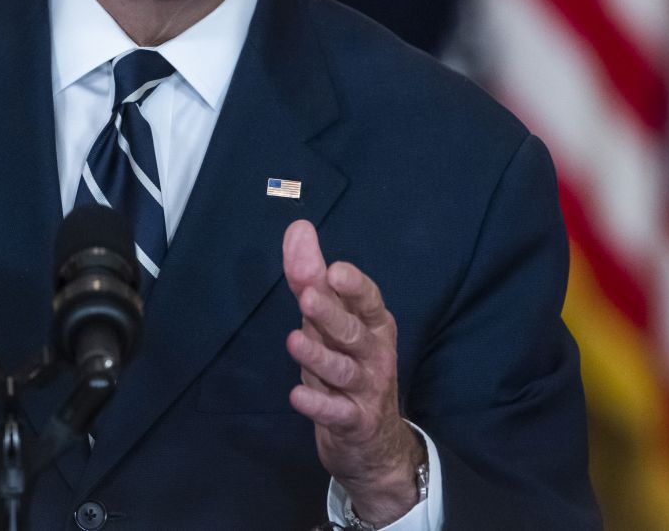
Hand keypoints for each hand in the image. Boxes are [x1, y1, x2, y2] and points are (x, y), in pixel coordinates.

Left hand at [283, 220, 423, 525]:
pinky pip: (336, 413)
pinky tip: (297, 395)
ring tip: (294, 341)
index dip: (354, 287)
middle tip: (307, 296)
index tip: (335, 270)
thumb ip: (311, 275)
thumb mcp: (330, 320)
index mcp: (373, 323)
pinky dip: (318, 405)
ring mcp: (366, 389)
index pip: (368, 301)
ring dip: (318, 356)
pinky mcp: (354, 422)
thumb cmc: (347, 362)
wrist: (371, 440)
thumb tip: (298, 228)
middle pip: (353, 332)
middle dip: (331, 314)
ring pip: (343, 371)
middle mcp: (374, 353)